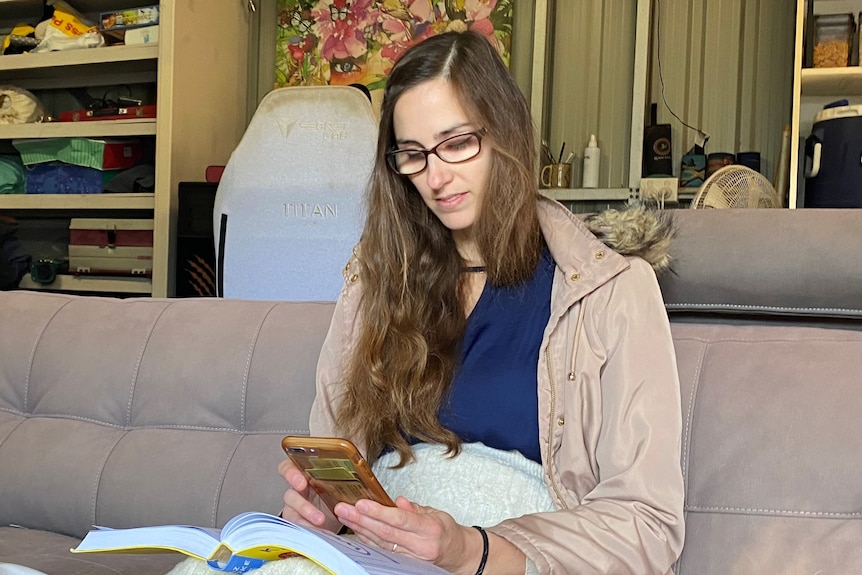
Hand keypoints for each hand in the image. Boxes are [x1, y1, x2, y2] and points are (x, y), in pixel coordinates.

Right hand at [277, 458, 339, 531]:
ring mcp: (297, 507)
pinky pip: (300, 526)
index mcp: (305, 473)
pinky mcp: (301, 521)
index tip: (301, 480)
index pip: (288, 468)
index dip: (290, 473)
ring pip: (293, 512)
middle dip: (299, 500)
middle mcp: (298, 490)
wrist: (340, 508)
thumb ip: (344, 468)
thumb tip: (358, 462)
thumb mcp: (342, 477)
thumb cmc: (338, 489)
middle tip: (311, 511)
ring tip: (320, 520)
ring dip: (307, 516)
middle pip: (289, 493)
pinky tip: (322, 530)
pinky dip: (311, 528)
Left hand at [333, 496, 483, 574]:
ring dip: (360, 529)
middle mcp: (420, 546)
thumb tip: (398, 501)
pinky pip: (382, 550)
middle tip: (344, 508)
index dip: (379, 512)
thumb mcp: (437, 513)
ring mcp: (411, 558)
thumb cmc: (446, 531)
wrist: (457, 555)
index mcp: (430, 529)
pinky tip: (355, 530)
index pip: (401, 520)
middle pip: (386, 533)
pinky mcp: (404, 564)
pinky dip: (367, 540)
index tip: (361, 504)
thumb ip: (416, 509)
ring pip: (381, 543)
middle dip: (362, 520)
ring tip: (345, 516)